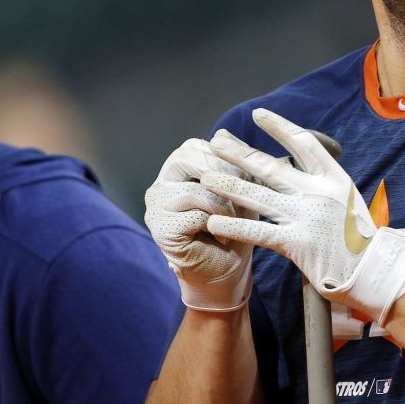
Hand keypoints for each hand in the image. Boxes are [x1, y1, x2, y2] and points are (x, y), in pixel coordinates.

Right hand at [144, 139, 254, 311]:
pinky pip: (193, 216)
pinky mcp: (160, 230)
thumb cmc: (236, 226)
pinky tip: (224, 236)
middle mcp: (160, 184)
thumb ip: (234, 162)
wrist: (227, 271)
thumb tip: (224, 132)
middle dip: (223, 175)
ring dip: (224, 205)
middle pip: (188, 159)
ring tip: (237, 221)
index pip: (196, 146)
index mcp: (177, 169)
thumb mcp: (242, 189)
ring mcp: (156, 207)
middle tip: (243, 195)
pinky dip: (216, 225)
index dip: (225, 157)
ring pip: (194, 189)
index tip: (248, 176)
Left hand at [203, 108, 404, 324]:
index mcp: (334, 178)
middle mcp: (319, 192)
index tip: (258, 115)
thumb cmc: (359, 236)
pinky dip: (235, 225)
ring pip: (259, 195)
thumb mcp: (347, 199)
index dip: (279, 127)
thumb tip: (296, 166)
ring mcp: (307, 217)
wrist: (374, 269)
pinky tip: (215, 221)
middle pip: (271, 166)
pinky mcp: (297, 244)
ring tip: (206, 177)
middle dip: (240, 152)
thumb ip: (322, 183)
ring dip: (229, 185)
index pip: (303, 143)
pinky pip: (259, 232)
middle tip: (217, 141)